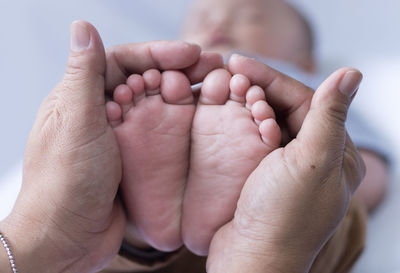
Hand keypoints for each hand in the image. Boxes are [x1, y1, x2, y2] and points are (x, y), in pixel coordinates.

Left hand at [0, 21, 220, 272]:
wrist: (68, 238)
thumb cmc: (65, 182)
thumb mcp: (76, 123)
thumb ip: (83, 75)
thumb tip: (83, 26)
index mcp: (83, 97)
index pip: (124, 60)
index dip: (158, 53)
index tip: (189, 53)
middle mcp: (105, 111)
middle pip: (146, 78)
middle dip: (180, 69)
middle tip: (214, 66)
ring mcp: (124, 134)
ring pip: (158, 102)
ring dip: (187, 90)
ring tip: (217, 85)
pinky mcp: (138, 156)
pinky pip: (165, 130)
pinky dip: (185, 119)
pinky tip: (205, 113)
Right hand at [206, 55, 364, 272]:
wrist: (250, 261)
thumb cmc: (282, 218)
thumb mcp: (310, 162)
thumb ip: (328, 116)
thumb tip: (352, 72)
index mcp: (336, 153)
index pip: (306, 101)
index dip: (273, 78)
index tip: (241, 62)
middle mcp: (315, 159)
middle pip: (288, 108)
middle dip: (258, 87)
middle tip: (229, 70)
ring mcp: (288, 168)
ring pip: (270, 122)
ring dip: (247, 103)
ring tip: (223, 86)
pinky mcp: (265, 176)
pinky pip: (254, 140)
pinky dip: (239, 123)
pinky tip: (224, 112)